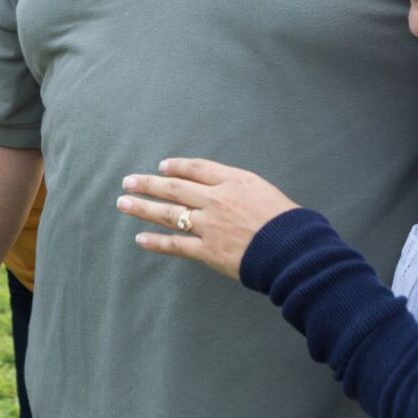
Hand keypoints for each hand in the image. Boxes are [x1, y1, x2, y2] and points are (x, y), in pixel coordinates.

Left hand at [117, 157, 297, 280]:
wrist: (293, 251)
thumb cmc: (286, 222)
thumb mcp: (264, 191)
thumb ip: (239, 187)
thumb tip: (220, 188)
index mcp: (232, 181)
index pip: (197, 168)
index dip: (177, 166)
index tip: (162, 166)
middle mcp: (216, 200)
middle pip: (175, 187)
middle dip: (149, 184)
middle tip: (128, 182)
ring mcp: (210, 226)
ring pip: (169, 213)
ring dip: (144, 207)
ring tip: (123, 203)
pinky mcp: (209, 252)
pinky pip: (176, 245)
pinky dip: (157, 242)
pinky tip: (140, 238)